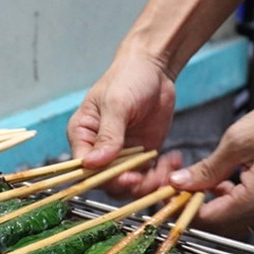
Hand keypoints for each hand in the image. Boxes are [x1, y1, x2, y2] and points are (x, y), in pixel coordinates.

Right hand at [67, 46, 178, 196]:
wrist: (154, 68)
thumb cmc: (127, 78)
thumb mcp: (116, 105)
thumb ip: (107, 135)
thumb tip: (93, 163)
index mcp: (82, 135)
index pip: (84, 167)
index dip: (102, 177)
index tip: (126, 177)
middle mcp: (97, 149)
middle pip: (106, 181)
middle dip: (128, 184)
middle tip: (150, 178)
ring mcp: (120, 154)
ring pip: (127, 184)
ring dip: (147, 184)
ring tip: (165, 170)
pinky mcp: (141, 156)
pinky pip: (147, 176)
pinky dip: (160, 176)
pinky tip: (172, 162)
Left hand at [170, 108, 253, 238]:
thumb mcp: (239, 142)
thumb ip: (207, 168)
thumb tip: (178, 184)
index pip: (208, 219)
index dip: (183, 209)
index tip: (168, 195)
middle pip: (220, 224)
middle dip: (194, 207)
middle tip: (178, 187)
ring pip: (233, 218)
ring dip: (210, 204)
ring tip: (197, 182)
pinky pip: (247, 209)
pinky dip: (229, 200)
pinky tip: (222, 182)